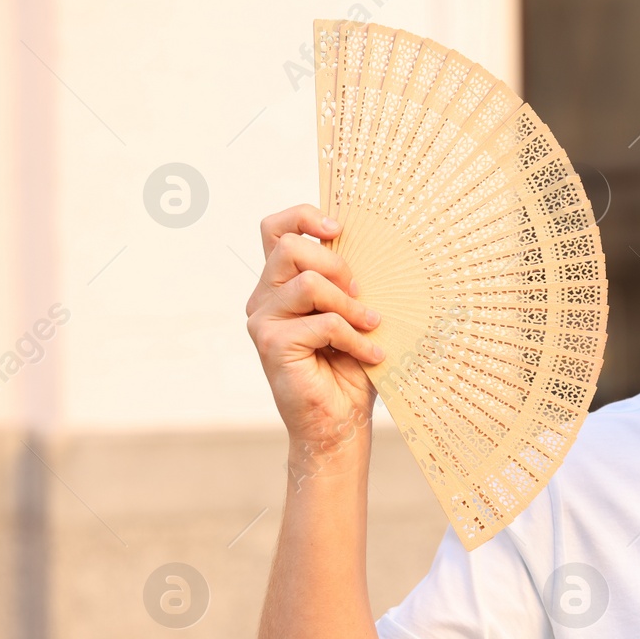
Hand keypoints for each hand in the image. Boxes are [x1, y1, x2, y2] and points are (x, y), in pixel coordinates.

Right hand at [245, 205, 383, 460]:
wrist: (340, 421)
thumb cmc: (350, 367)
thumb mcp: (355, 313)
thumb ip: (349, 281)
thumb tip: (376, 245)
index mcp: (282, 283)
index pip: (276, 229)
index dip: (305, 217)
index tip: (339, 229)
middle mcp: (265, 297)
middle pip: (290, 246)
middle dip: (337, 264)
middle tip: (361, 294)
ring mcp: (263, 319)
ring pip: (309, 282)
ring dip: (350, 305)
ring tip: (371, 326)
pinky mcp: (271, 344)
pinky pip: (323, 323)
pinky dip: (355, 337)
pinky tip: (370, 354)